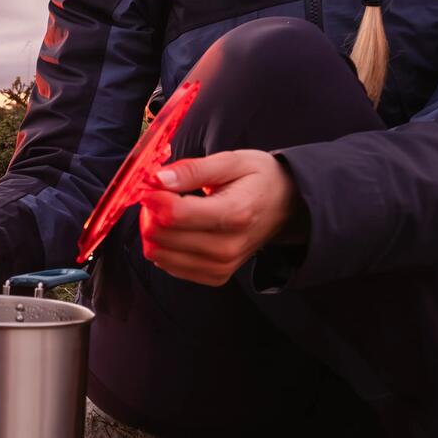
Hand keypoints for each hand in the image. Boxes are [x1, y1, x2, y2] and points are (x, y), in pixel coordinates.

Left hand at [139, 150, 301, 286]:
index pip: (175, 215)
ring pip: (160, 254)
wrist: (286, 206)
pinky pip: (169, 266)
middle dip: (150, 213)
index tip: (152, 184)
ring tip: (169, 212)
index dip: (154, 198)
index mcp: (235, 214)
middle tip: (160, 195)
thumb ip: (192, 170)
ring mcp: (221, 265)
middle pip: (162, 236)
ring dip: (154, 231)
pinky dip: (165, 247)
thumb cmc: (259, 180)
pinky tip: (178, 230)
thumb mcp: (231, 161)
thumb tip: (157, 179)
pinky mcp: (215, 276)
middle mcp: (228, 247)